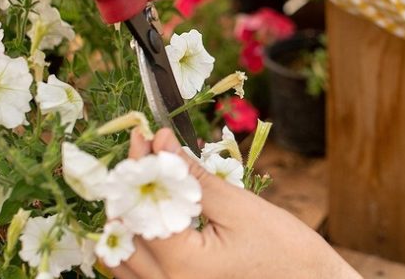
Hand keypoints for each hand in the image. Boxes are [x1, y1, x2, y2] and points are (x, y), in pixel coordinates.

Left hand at [111, 129, 360, 278]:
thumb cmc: (282, 246)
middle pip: (123, 233)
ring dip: (128, 215)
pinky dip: (137, 240)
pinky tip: (151, 214)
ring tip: (146, 180)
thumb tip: (161, 143)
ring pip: (122, 256)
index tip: (146, 138)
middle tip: (145, 154)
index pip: (142, 210)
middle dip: (130, 188)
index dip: (140, 168)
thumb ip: (193, 178)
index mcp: (183, 266)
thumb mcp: (238, 206)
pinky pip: (136, 271)